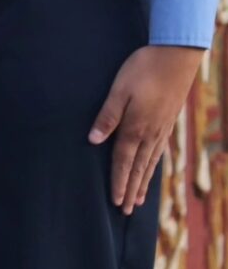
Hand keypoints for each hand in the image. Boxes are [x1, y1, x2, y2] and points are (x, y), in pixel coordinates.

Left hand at [88, 44, 202, 214]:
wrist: (176, 58)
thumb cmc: (142, 70)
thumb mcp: (118, 90)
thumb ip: (107, 116)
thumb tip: (93, 141)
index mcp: (135, 127)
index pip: (123, 161)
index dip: (118, 182)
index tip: (115, 202)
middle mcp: (150, 134)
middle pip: (137, 168)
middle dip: (130, 190)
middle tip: (125, 210)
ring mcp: (161, 130)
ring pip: (150, 163)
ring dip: (142, 182)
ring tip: (138, 200)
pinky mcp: (167, 123)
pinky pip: (159, 153)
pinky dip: (153, 167)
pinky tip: (151, 170)